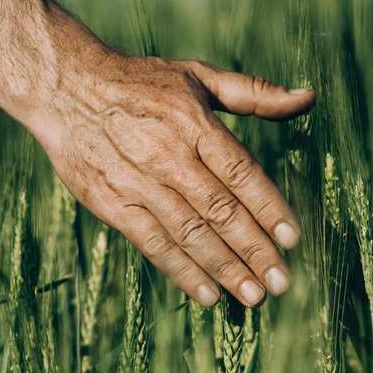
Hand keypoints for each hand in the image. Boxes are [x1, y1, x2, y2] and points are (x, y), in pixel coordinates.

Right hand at [31, 52, 315, 307]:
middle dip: (254, 250)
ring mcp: (137, 181)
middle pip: (219, 210)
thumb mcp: (199, 77)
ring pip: (188, 232)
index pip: (240, 172)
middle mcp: (167, 153)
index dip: (269, 208)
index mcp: (194, 122)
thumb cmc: (142, 83)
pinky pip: (152, 243)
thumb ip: (255, 94)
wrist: (62, 87)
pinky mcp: (111, 202)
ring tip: (253, 296)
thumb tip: (309, 97)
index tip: (293, 240)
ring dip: (224, 267)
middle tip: (281, 283)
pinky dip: (180, 271)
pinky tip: (208, 294)